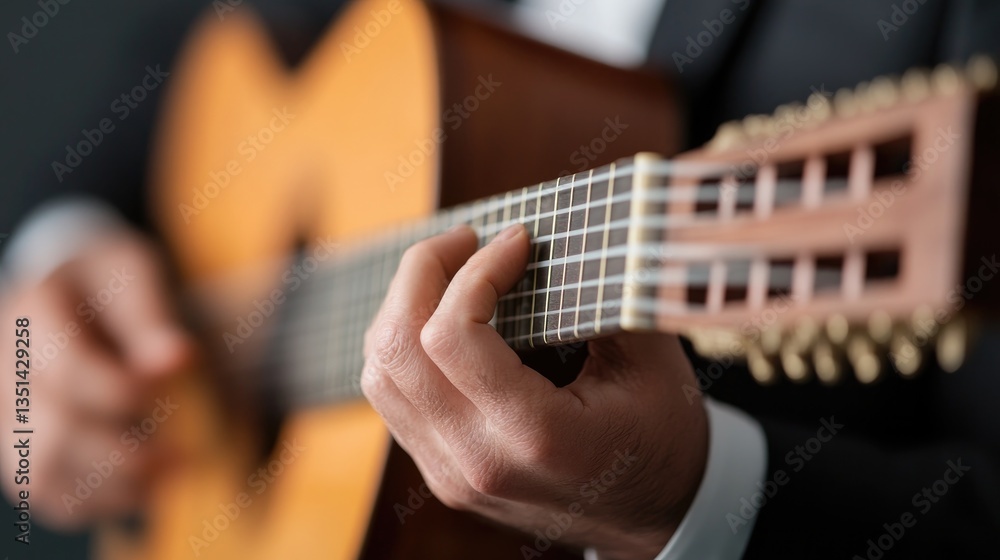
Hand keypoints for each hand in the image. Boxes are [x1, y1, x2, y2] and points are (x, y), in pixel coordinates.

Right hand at [0, 230, 191, 528]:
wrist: (72, 294)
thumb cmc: (106, 283)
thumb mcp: (131, 275)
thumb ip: (150, 315)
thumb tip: (178, 359)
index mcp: (29, 316)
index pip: (65, 370)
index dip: (124, 390)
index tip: (171, 387)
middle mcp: (5, 371)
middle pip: (51, 435)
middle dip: (124, 452)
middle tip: (181, 453)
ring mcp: (6, 414)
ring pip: (40, 475)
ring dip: (112, 484)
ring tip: (168, 472)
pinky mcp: (19, 446)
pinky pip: (44, 492)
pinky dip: (94, 501)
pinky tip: (145, 486)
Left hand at [362, 225, 707, 559]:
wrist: (657, 516)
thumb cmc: (661, 435)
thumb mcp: (649, 361)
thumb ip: (605, 294)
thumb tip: (559, 232)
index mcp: (534, 436)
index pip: (453, 336)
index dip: (475, 269)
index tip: (516, 239)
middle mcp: (476, 462)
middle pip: (396, 349)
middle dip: (421, 273)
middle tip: (465, 238)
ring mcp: (451, 475)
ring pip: (380, 374)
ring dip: (404, 306)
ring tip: (450, 271)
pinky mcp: (442, 474)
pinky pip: (392, 399)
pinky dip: (405, 344)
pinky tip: (443, 316)